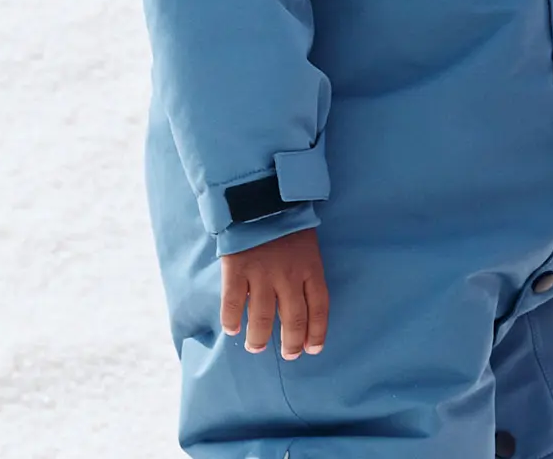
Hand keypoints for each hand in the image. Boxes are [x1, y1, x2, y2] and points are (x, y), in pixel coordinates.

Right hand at [221, 228, 328, 359]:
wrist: (261, 196)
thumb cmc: (287, 220)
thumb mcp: (307, 244)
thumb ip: (305, 270)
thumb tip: (302, 299)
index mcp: (311, 268)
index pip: (320, 308)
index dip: (317, 332)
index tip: (313, 349)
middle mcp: (290, 276)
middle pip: (295, 319)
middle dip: (292, 342)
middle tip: (289, 355)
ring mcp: (263, 274)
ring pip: (264, 317)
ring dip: (260, 337)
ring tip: (257, 347)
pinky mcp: (237, 270)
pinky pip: (234, 303)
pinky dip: (232, 319)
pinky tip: (232, 329)